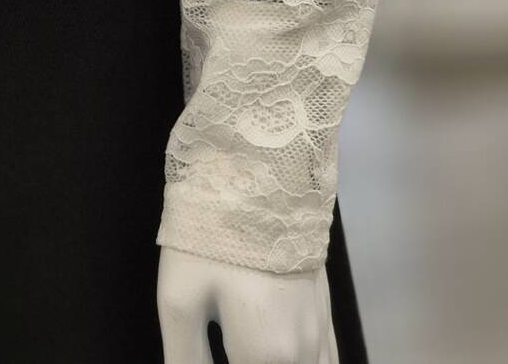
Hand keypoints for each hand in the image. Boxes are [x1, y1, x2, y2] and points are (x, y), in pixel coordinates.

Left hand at [157, 246, 337, 363]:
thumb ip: (186, 361)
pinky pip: (327, 358)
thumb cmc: (214, 233)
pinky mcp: (324, 304)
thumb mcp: (180, 300)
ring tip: (245, 350)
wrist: (260, 164)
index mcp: (269, 356)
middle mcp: (305, 350)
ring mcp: (321, 326)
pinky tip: (277, 355)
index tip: (202, 358)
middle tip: (223, 348)